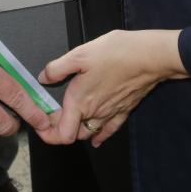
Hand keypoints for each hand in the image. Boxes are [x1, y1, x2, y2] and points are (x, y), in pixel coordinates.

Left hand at [40, 29, 186, 147]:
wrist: (149, 57)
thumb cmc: (116, 53)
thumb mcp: (80, 54)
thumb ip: (57, 68)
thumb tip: (43, 78)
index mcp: (80, 102)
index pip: (61, 135)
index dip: (47, 134)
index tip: (41, 124)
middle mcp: (94, 113)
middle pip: (73, 134)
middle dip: (60, 129)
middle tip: (53, 115)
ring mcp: (111, 114)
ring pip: (90, 132)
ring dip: (78, 130)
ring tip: (70, 120)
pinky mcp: (124, 110)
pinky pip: (110, 130)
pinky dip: (100, 135)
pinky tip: (97, 138)